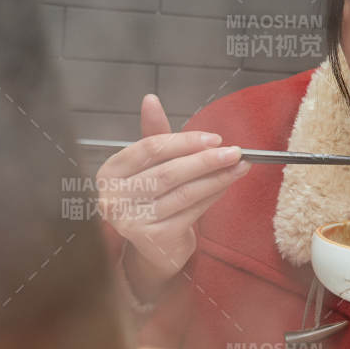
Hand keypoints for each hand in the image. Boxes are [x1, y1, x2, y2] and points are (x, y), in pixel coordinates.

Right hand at [98, 94, 249, 300]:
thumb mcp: (149, 165)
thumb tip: (150, 99)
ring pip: (183, 192)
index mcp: (109, 172)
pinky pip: (191, 211)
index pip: (150, 149)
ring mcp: (132, 220)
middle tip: (234, 151)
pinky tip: (227, 185)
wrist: (152, 249)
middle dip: (205, 159)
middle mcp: (114, 198)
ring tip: (240, 166)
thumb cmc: (151, 198)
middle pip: (168, 171)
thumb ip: (153, 134)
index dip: (184, 141)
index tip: (215, 138)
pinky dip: (212, 196)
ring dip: (216, 177)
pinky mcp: (154, 239)